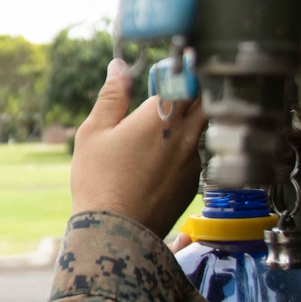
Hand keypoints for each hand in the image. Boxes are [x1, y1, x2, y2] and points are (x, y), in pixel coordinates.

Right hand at [69, 60, 204, 238]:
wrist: (115, 234)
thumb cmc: (99, 183)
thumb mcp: (94, 133)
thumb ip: (112, 95)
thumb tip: (118, 67)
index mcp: (162, 114)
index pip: (187, 76)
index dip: (179, 71)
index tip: (168, 73)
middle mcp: (186, 135)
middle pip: (206, 99)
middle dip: (194, 93)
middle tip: (175, 96)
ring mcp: (194, 160)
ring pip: (203, 129)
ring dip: (190, 124)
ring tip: (162, 135)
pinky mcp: (194, 183)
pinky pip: (197, 157)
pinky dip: (184, 154)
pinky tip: (159, 165)